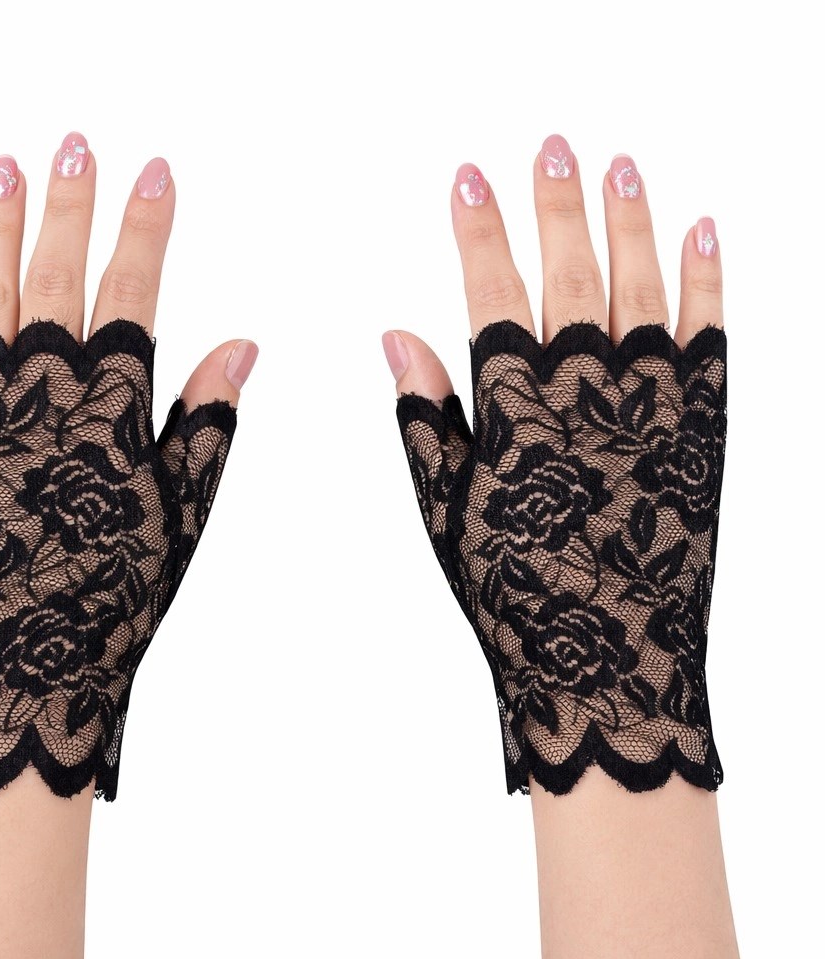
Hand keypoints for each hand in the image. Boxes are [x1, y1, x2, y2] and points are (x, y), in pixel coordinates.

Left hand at [0, 134, 257, 799]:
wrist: (13, 664)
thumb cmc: (109, 594)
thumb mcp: (180, 511)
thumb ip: (206, 419)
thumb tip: (240, 342)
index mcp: (109, 404)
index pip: (133, 288)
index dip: (146, 227)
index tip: (154, 173)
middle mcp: (39, 387)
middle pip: (57, 271)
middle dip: (71, 202)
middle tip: (76, 143)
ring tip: (9, 166)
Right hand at [384, 138, 725, 794]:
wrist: (610, 664)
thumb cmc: (516, 594)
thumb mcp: (447, 511)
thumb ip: (426, 417)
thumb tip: (398, 337)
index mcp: (515, 407)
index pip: (490, 292)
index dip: (478, 232)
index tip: (470, 178)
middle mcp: (585, 388)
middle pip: (569, 272)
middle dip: (555, 203)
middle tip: (552, 145)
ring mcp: (651, 401)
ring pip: (640, 287)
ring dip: (629, 221)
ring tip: (619, 165)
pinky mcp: (704, 425)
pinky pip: (710, 333)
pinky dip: (708, 279)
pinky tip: (703, 232)